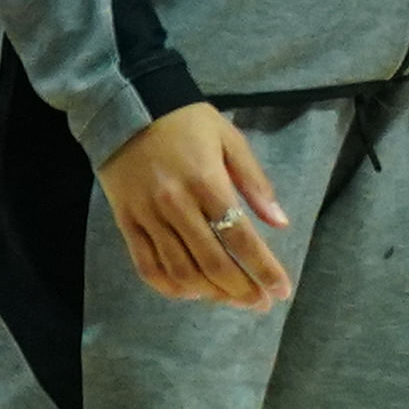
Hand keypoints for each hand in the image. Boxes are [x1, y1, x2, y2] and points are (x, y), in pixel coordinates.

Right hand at [99, 103, 293, 310]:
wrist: (127, 105)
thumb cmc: (187, 121)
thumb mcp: (231, 140)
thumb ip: (255, 182)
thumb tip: (280, 223)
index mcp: (207, 183)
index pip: (241, 237)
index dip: (264, 268)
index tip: (282, 290)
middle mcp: (176, 205)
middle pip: (212, 262)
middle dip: (241, 289)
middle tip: (261, 304)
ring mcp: (148, 216)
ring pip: (180, 270)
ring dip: (209, 294)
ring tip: (232, 301)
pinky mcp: (126, 222)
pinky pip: (146, 265)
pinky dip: (169, 287)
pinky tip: (190, 294)